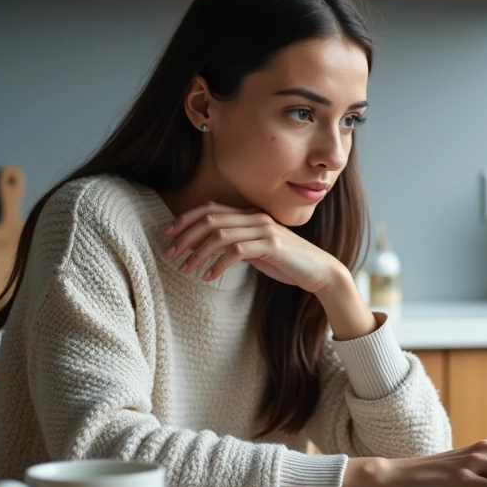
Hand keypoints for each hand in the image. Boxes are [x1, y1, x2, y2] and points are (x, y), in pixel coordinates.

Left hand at [161, 201, 340, 292]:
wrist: (319, 271)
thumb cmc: (287, 263)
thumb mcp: (257, 251)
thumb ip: (237, 245)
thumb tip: (209, 250)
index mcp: (250, 215)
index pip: (211, 209)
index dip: (185, 219)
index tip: (167, 234)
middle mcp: (256, 217)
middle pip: (211, 219)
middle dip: (186, 236)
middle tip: (171, 254)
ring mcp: (265, 230)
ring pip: (221, 234)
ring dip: (198, 253)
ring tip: (186, 270)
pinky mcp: (272, 246)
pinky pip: (237, 251)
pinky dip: (219, 264)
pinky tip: (209, 276)